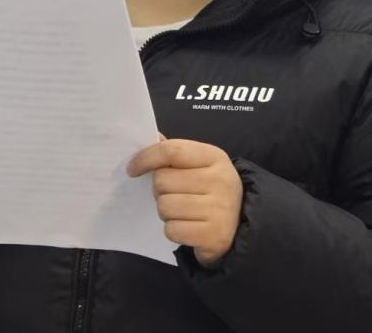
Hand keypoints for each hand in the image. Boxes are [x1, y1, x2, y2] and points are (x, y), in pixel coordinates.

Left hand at [127, 138, 242, 266]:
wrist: (239, 224)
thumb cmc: (211, 190)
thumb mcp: (201, 165)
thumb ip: (176, 153)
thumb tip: (152, 137)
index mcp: (214, 156)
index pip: (171, 150)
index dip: (146, 158)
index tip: (132, 168)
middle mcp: (220, 180)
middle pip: (163, 180)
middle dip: (159, 190)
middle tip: (172, 194)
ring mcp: (219, 209)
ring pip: (165, 206)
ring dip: (165, 211)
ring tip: (180, 210)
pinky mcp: (213, 235)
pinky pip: (172, 230)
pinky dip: (173, 230)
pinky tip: (186, 226)